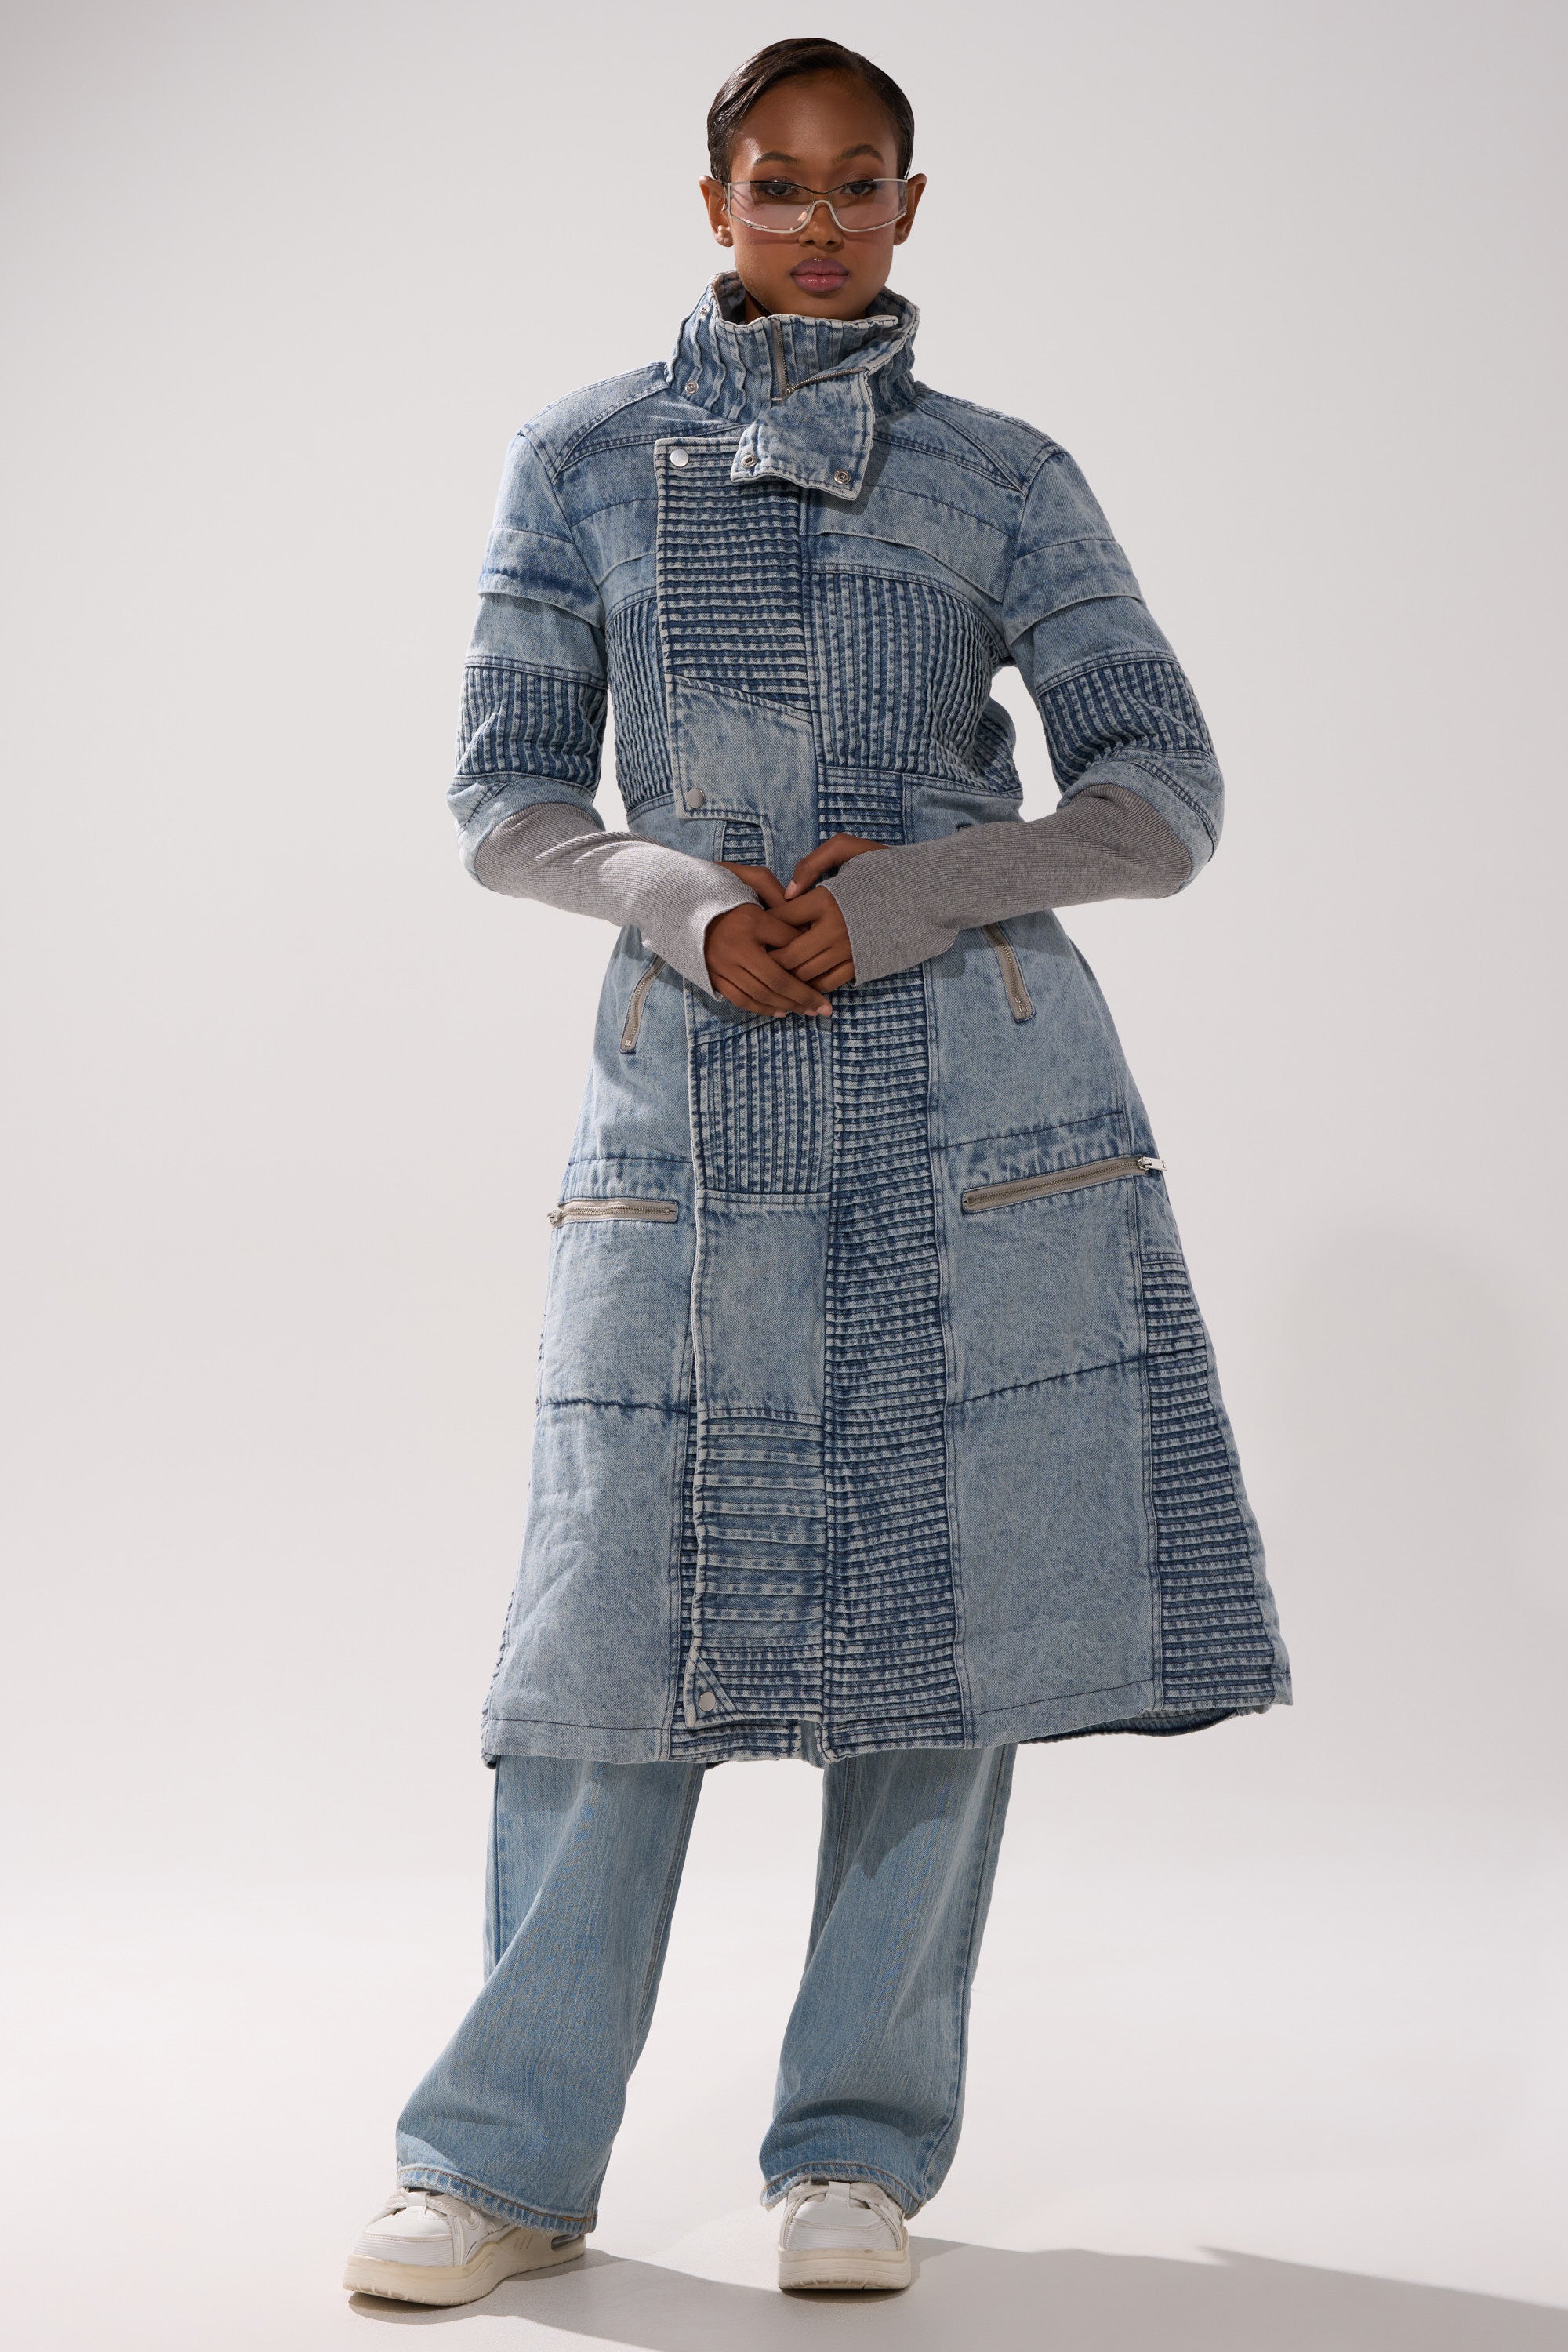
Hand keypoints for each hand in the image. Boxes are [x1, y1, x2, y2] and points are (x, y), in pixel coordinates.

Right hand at [706, 863, 835, 1013]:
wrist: (682, 903)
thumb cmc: (723, 890)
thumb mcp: (753, 881)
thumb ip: (779, 898)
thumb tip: (804, 926)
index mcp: (749, 923)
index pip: (787, 945)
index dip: (809, 958)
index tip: (827, 970)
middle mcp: (735, 948)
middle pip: (777, 980)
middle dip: (804, 996)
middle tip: (825, 1008)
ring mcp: (722, 966)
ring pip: (761, 995)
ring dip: (787, 1006)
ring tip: (808, 1011)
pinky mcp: (713, 976)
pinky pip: (741, 999)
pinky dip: (762, 1008)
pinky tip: (781, 1011)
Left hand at [766, 833, 884, 988]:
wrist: (926, 891)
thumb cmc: (885, 865)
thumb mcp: (848, 848)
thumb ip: (812, 863)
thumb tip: (788, 892)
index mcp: (828, 899)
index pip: (782, 918)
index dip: (766, 923)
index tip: (759, 924)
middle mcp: (836, 929)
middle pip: (789, 954)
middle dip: (770, 957)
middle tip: (759, 954)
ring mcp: (850, 951)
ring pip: (806, 973)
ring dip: (788, 973)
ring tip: (777, 967)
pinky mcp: (862, 964)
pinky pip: (829, 982)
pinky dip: (812, 983)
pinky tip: (804, 975)